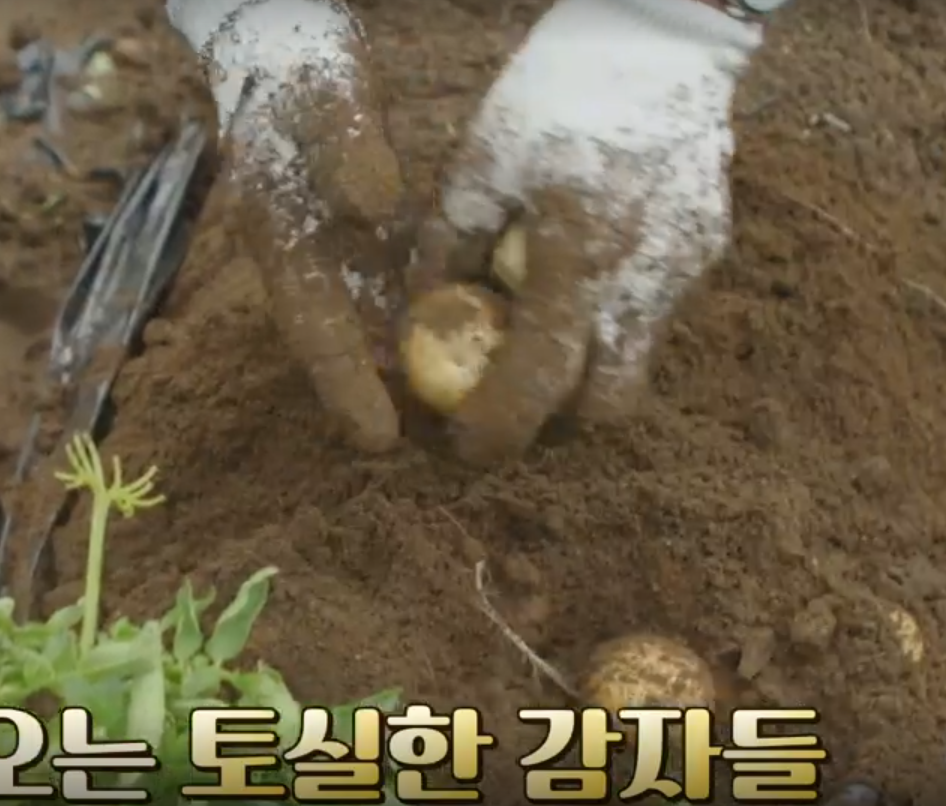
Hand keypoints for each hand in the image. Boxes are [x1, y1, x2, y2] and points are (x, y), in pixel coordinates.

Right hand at [169, 0, 417, 452]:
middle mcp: (307, 265)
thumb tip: (379, 206)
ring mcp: (334, 256)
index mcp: (284, 244)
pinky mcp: (363, 240)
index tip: (379, 440)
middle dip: (383, 404)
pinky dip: (428, 328)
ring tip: (461, 424)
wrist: (285, 54)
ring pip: (373, 331)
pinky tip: (475, 352)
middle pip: (346, 351)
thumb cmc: (301, 78)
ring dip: (411, 376)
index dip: (345, 390)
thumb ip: (348, 153)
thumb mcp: (325, 103)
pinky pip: (395, 297)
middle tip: (434, 455)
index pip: (315, 333)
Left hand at [411, 0, 763, 465]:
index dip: (496, 431)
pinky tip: (577, 272)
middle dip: (552, 423)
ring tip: (536, 330)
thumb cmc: (553, 94)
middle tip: (504, 404)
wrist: (660, 40)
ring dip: (581, 369)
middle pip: (604, 407)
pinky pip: (651, 313)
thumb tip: (420, 320)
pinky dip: (607, 317)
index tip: (460, 446)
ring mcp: (683, 270)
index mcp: (577, 260)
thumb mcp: (479, 167)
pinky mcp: (704, 250)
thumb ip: (447, 251)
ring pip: (632, 363)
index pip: (538, 385)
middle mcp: (641, 282)